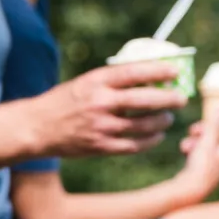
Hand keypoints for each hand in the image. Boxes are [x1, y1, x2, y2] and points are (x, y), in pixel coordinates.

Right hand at [27, 62, 185, 159]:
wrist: (36, 128)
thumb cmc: (62, 102)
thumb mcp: (83, 83)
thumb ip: (110, 82)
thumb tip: (145, 78)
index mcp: (95, 82)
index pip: (133, 73)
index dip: (157, 72)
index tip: (174, 72)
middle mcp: (99, 103)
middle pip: (144, 100)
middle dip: (168, 100)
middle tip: (181, 99)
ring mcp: (101, 127)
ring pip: (144, 125)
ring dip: (162, 121)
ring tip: (168, 118)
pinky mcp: (101, 146)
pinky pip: (135, 145)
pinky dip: (150, 140)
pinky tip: (156, 136)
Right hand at [176, 115, 218, 199]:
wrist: (190, 189)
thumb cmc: (201, 165)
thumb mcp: (207, 142)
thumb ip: (213, 125)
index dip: (217, 123)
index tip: (204, 123)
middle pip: (216, 136)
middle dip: (202, 132)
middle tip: (192, 131)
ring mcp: (215, 163)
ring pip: (205, 143)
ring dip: (194, 141)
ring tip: (185, 146)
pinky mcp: (204, 168)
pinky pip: (199, 152)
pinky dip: (192, 149)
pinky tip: (184, 152)